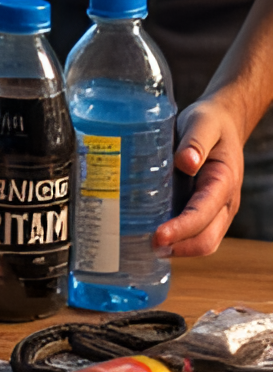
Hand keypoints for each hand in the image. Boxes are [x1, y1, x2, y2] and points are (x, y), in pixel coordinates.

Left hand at [153, 94, 245, 255]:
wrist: (222, 122)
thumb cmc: (210, 122)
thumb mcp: (202, 123)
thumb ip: (195, 142)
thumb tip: (186, 163)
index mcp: (224, 181)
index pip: (204, 214)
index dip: (181, 228)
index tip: (158, 235)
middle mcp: (224, 202)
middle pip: (207, 239)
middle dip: (179, 247)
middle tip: (147, 246)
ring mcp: (216, 209)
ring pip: (203, 242)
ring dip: (178, 249)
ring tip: (147, 248)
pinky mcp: (204, 209)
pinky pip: (195, 234)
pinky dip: (178, 241)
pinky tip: (152, 238)